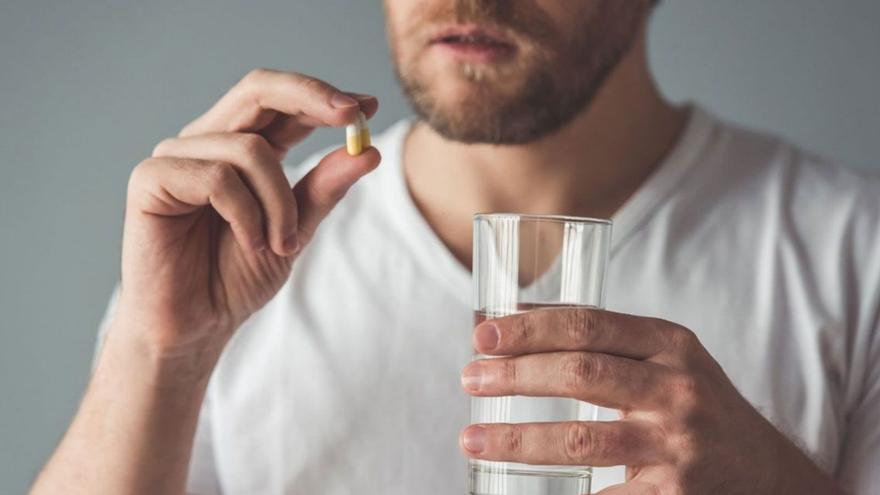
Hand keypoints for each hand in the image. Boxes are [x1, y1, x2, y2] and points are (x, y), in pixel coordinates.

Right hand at [116, 69, 379, 375]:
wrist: (195, 326)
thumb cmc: (236, 278)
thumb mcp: (296, 229)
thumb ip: (324, 189)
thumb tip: (369, 150)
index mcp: (240, 147)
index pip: (282, 102)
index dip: (324, 96)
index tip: (369, 106)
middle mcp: (207, 141)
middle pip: (259, 88)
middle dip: (312, 98)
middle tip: (352, 115)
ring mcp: (176, 156)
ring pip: (250, 150)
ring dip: (280, 202)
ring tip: (280, 244)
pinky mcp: (151, 179)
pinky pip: (218, 178)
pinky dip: (247, 215)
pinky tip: (249, 243)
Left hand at [459, 308, 842, 493]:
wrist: (761, 468)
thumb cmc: (693, 403)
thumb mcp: (663, 357)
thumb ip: (603, 338)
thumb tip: (515, 318)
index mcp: (669, 343)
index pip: (588, 325)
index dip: (530, 328)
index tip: (482, 336)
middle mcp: (677, 388)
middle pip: (581, 373)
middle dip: (515, 375)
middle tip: (468, 380)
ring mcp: (677, 444)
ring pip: (582, 439)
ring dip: (517, 440)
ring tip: (471, 439)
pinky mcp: (674, 492)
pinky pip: (605, 494)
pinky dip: (558, 492)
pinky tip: (519, 488)